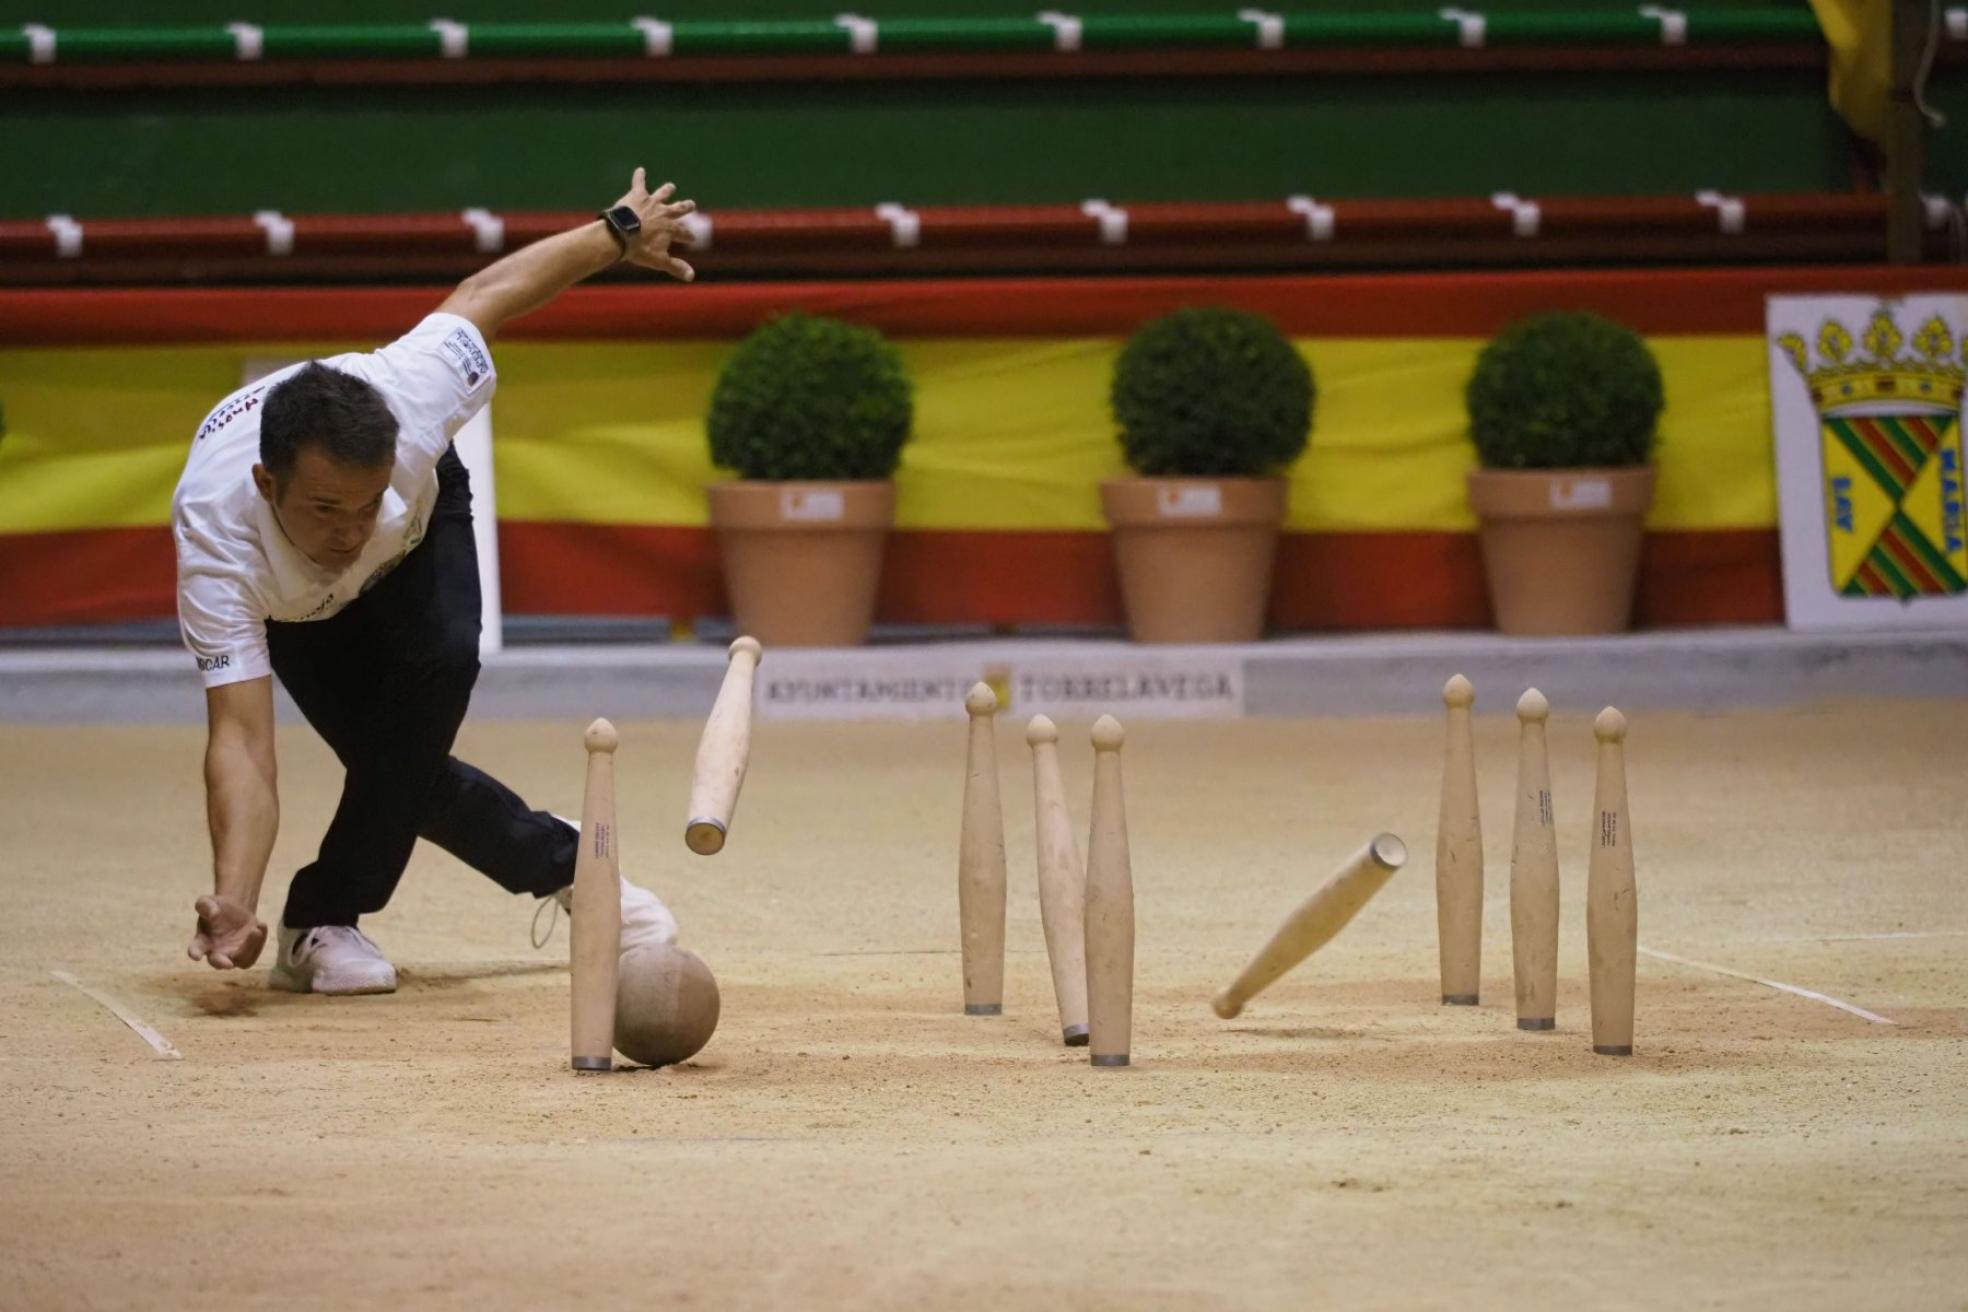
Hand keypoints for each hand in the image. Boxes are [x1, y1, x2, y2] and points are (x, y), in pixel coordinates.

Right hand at [188, 894, 267, 969]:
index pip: (195, 949)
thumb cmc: (217, 907)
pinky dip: (260, 941)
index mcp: (201, 941)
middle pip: (218, 962)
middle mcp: (216, 952)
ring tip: (255, 930)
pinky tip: (261, 925)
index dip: (194, 953)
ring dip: (249, 948)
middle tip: (228, 964)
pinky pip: (254, 953)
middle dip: (222, 963)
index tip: (196, 956)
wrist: (236, 910)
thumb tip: (213, 913)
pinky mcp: (249, 952)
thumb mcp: (208, 901)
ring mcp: (233, 954)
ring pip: (240, 960)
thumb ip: (205, 905)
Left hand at [610, 167, 696, 281]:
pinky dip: (639, 176)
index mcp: (671, 229)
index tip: (692, 238)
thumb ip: (675, 267)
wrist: (621, 235)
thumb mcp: (659, 261)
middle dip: (685, 208)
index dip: (688, 236)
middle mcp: (665, 213)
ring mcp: (651, 202)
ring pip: (663, 194)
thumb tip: (692, 277)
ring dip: (667, 190)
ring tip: (671, 186)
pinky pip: (639, 183)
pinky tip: (640, 170)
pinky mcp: (637, 195)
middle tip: (691, 204)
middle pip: (679, 209)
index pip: (684, 233)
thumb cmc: (639, 249)